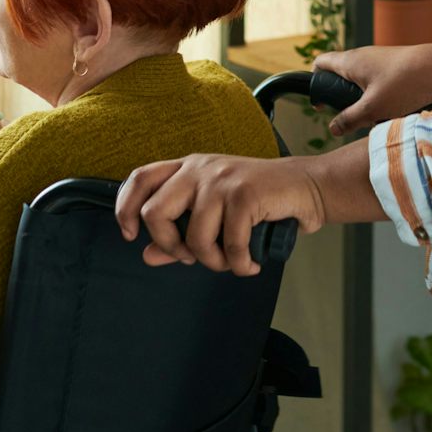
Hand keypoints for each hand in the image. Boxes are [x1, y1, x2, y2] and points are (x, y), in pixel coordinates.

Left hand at [114, 154, 327, 276]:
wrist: (307, 186)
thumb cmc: (260, 202)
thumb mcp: (215, 215)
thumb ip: (179, 234)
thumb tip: (147, 255)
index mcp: (188, 168)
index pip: (141, 178)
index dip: (125, 208)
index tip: (131, 235)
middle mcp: (199, 168)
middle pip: (154, 211)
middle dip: (169, 245)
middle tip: (191, 257)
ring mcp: (221, 179)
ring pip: (193, 235)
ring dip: (213, 261)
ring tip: (231, 262)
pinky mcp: (244, 193)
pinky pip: (229, 243)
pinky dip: (240, 264)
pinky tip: (250, 264)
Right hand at [315, 40, 431, 138]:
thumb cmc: (405, 83)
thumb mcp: (373, 108)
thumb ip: (349, 119)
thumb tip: (333, 128)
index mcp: (351, 61)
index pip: (321, 63)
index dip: (315, 82)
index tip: (321, 103)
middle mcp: (363, 58)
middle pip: (341, 78)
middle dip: (343, 100)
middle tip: (351, 117)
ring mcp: (380, 62)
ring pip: (362, 85)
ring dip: (364, 103)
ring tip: (375, 118)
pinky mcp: (395, 69)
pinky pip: (379, 86)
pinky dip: (381, 100)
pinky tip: (393, 113)